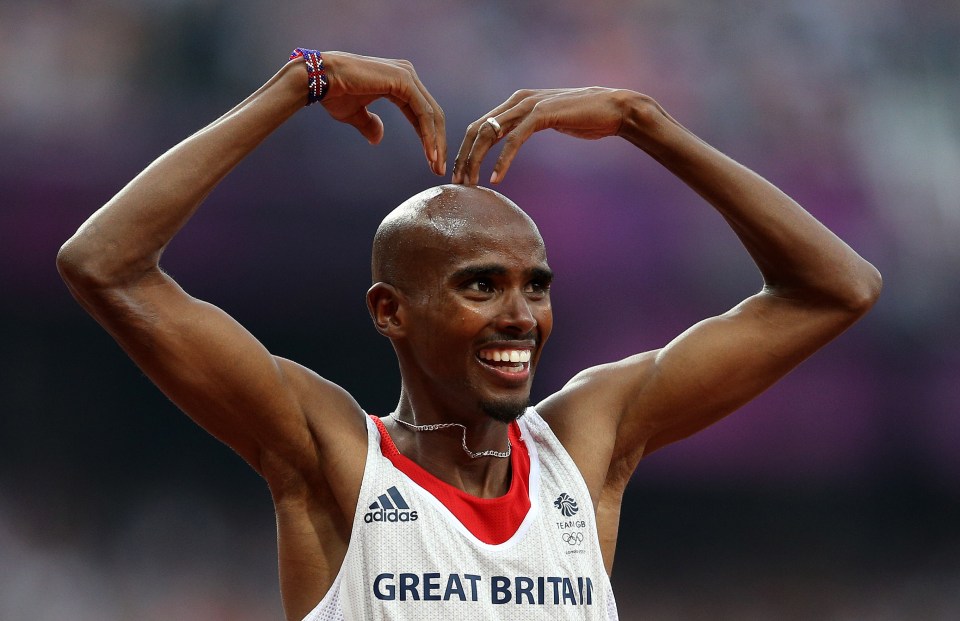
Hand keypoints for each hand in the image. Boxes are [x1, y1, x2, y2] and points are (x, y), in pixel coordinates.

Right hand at [319, 52, 446, 174]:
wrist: (319, 79)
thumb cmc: (334, 93)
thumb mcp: (355, 114)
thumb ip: (370, 125)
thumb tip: (378, 138)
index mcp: (399, 82)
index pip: (422, 114)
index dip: (428, 139)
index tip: (432, 162)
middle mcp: (407, 75)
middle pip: (432, 114)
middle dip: (438, 143)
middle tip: (438, 169)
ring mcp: (407, 75)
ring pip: (432, 115)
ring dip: (436, 143)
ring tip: (435, 166)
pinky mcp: (404, 80)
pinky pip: (423, 113)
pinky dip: (428, 135)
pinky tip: (429, 154)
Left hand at [451, 87, 632, 184]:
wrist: (613, 108)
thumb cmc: (584, 118)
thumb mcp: (547, 122)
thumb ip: (526, 127)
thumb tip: (509, 141)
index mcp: (515, 102)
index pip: (479, 126)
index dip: (465, 151)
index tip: (460, 174)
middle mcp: (518, 100)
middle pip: (477, 129)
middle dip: (464, 158)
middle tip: (457, 183)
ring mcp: (529, 105)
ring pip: (490, 133)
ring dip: (476, 161)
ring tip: (470, 184)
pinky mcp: (542, 114)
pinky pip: (514, 140)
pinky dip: (502, 160)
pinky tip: (496, 178)